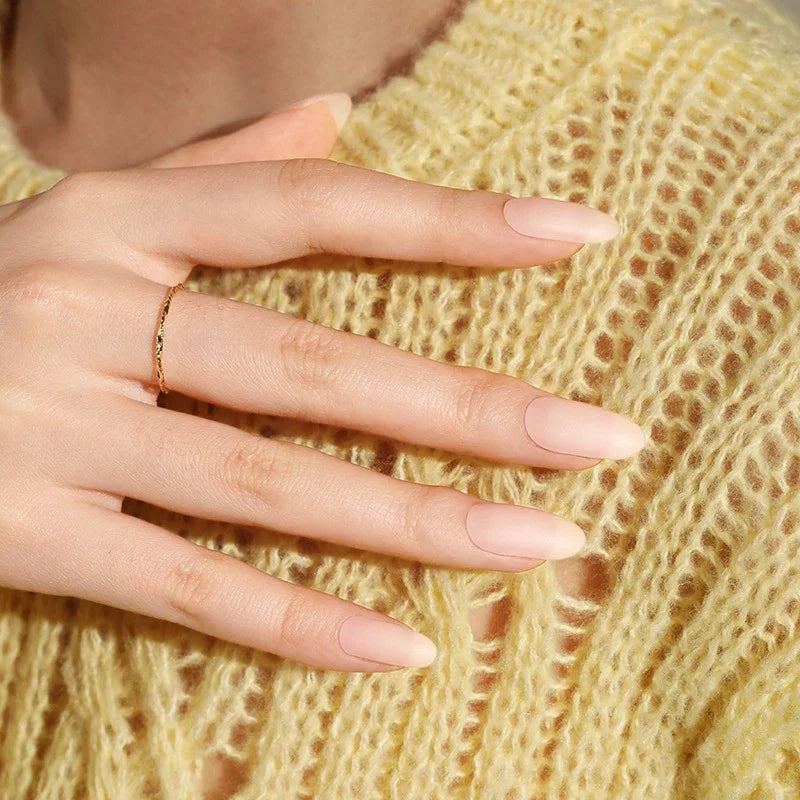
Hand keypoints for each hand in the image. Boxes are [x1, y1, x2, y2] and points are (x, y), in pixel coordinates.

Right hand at [0, 93, 642, 670]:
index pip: (316, 211)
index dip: (453, 223)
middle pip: (316, 365)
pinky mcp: (17, 536)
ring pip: (267, 483)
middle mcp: (85, 315)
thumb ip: (218, 170)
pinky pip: (184, 589)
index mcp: (117, 225)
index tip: (580, 234)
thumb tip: (332, 116)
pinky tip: (404, 648)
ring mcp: (48, 430)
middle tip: (604, 440)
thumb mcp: (95, 217)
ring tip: (543, 543)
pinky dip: (296, 623)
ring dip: (416, 522)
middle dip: (472, 405)